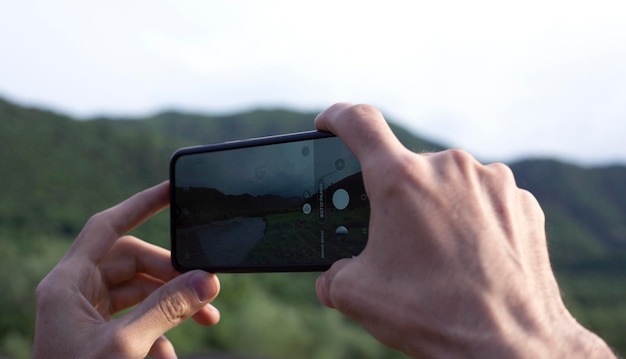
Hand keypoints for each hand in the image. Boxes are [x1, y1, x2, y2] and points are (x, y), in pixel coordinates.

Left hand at [33, 182, 219, 358]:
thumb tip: (206, 281)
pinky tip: (171, 352)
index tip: (172, 191)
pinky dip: (159, 331)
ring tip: (205, 319)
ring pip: (138, 291)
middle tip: (205, 286)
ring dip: (172, 303)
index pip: (107, 227)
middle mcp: (74, 293)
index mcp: (67, 284)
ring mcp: (86, 315)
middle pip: (132, 262)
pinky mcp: (98, 335)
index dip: (140, 205)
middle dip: (172, 273)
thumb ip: (167, 309)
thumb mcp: (125, 346)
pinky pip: (135, 318)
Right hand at [314, 104, 614, 357]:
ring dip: (437, 206)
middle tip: (398, 236)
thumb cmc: (431, 314)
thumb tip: (332, 275)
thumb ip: (333, 273)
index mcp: (399, 180)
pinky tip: (472, 253)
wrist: (511, 344)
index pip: (358, 123)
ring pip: (447, 182)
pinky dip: (472, 217)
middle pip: (406, 167)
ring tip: (439, 252)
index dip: (337, 117)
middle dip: (396, 195)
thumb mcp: (358, 295)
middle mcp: (447, 167)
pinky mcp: (520, 200)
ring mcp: (490, 180)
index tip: (329, 123)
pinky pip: (484, 197)